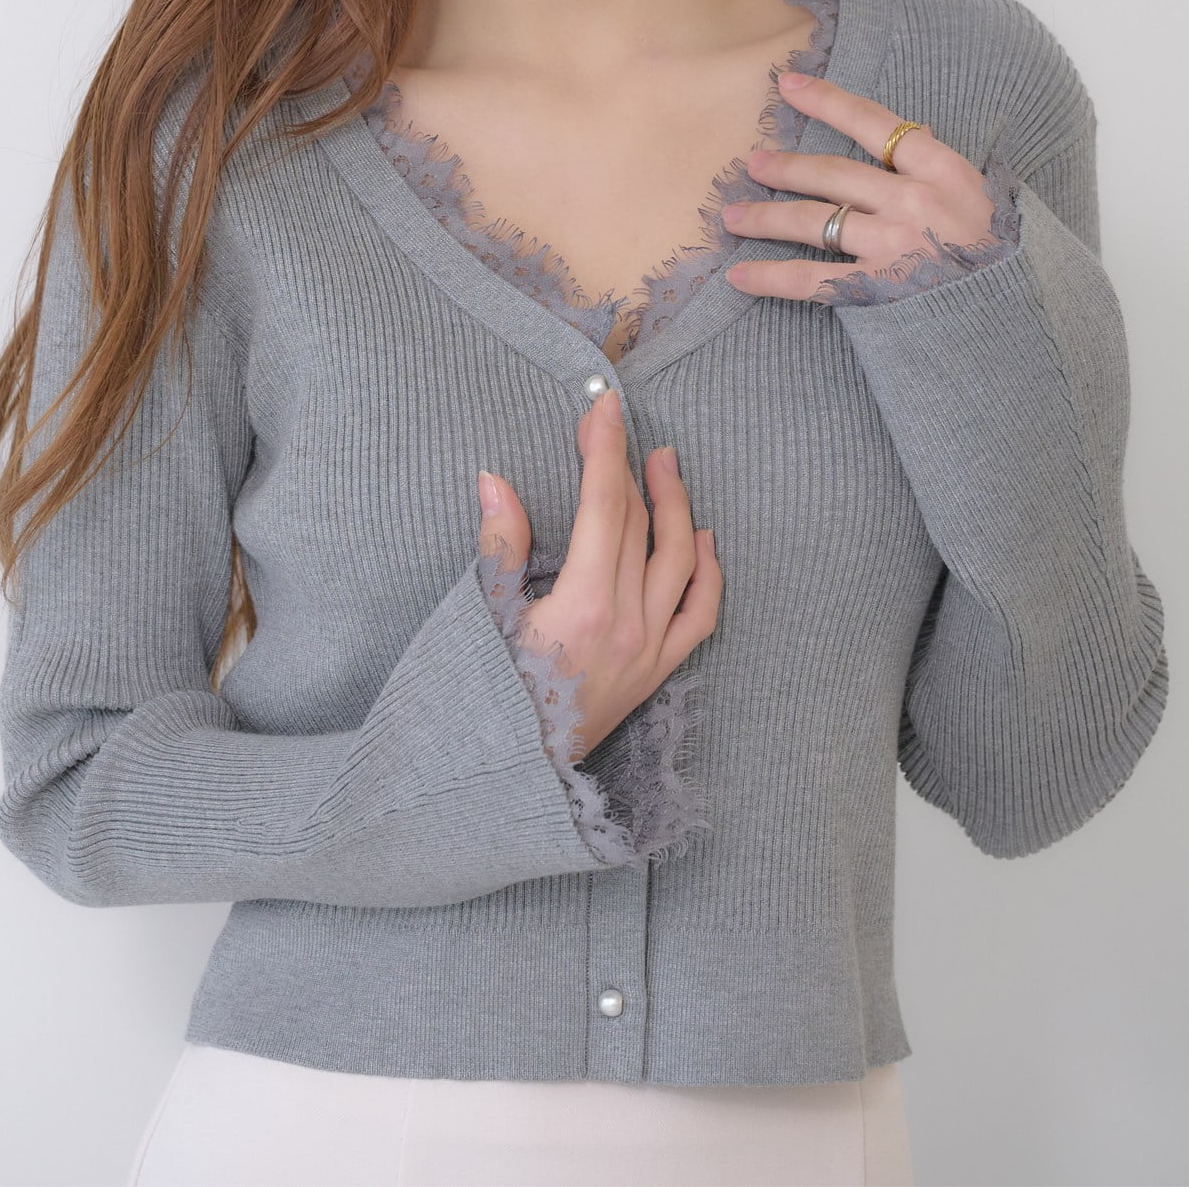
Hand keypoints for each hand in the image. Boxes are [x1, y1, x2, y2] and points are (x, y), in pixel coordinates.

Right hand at [475, 389, 721, 762]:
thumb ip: (498, 546)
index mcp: (583, 607)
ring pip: (681, 560)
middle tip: (616, 424)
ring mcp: (649, 651)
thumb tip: (495, 479)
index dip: (604, 450)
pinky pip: (700, 615)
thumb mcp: (479, 619)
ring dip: (676, 505)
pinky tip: (704, 538)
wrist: (500, 780)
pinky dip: (709, 572)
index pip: (603, 506)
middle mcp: (628, 626)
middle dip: (628, 464)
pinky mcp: (657, 673)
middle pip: (639, 524)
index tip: (603, 408)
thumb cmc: (480, 700)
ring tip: (665, 463)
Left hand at [720, 71, 1001, 303]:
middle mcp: (914, 201)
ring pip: (814, 220)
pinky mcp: (879, 290)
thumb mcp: (990, 200)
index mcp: (944, 171)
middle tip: (752, 163)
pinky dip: (770, 277)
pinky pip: (811, 279)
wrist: (1027, 318)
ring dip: (766, 216)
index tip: (789, 85)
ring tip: (732, 215)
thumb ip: (944, 174)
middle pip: (832, 173)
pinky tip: (740, 275)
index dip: (827, 101)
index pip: (874, 123)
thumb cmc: (1011, 260)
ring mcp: (895, 246)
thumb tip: (911, 145)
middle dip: (785, 166)